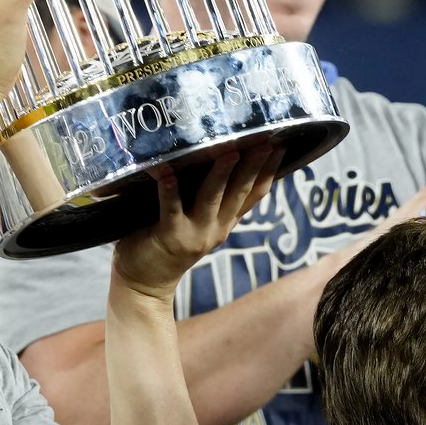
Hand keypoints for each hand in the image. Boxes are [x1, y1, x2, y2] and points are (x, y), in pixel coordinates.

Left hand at [113, 143, 282, 300]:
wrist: (146, 283)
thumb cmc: (168, 240)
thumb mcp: (198, 219)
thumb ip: (209, 197)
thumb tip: (215, 156)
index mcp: (225, 221)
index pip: (254, 193)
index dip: (268, 170)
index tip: (279, 144)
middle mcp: (216, 227)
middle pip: (239, 193)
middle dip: (253, 166)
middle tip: (264, 141)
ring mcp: (195, 233)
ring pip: (211, 199)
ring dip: (220, 175)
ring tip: (229, 152)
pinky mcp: (170, 236)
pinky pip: (171, 210)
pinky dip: (169, 192)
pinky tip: (168, 175)